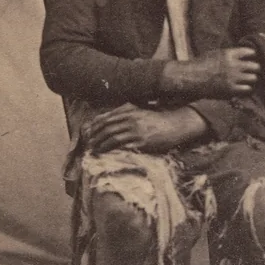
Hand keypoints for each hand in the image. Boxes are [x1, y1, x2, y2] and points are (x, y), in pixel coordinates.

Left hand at [84, 105, 206, 153]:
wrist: (175, 125)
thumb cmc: (158, 120)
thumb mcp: (141, 111)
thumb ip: (126, 113)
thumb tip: (110, 119)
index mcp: (129, 111)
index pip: (106, 117)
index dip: (95, 125)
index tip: (89, 131)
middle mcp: (131, 119)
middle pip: (107, 128)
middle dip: (95, 136)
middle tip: (89, 143)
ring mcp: (135, 131)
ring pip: (112, 137)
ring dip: (101, 145)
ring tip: (95, 150)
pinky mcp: (141, 142)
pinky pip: (122, 146)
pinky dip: (112, 150)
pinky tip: (107, 154)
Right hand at [160, 47, 260, 100]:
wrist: (191, 78)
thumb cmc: (201, 64)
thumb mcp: (216, 53)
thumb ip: (230, 54)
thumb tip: (243, 55)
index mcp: (229, 54)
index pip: (251, 52)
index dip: (253, 56)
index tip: (252, 59)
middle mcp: (233, 65)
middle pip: (256, 66)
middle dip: (255, 68)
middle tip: (253, 71)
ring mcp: (233, 78)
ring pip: (253, 78)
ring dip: (252, 79)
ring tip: (248, 80)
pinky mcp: (231, 89)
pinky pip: (247, 89)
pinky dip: (247, 88)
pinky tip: (243, 88)